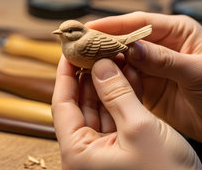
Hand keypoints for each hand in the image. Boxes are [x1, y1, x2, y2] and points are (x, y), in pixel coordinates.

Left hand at [52, 56, 201, 169]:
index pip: (62, 106)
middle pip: (81, 105)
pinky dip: (123, 97)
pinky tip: (129, 74)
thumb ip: (117, 94)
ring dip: (109, 83)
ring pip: (101, 109)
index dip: (66, 75)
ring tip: (114, 55)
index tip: (70, 51)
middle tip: (95, 48)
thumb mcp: (139, 127)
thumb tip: (100, 65)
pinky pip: (117, 117)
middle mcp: (87, 154)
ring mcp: (105, 152)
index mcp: (78, 154)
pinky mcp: (124, 149)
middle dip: (91, 75)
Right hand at [87, 12, 201, 167]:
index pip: (139, 22)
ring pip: (122, 61)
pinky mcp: (150, 89)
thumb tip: (132, 46)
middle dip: (101, 43)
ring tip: (77, 65)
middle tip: (75, 47)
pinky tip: (94, 84)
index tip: (87, 28)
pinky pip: (126, 81)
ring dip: (102, 63)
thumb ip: (167, 61)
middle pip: (125, 40)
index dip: (112, 24)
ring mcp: (155, 68)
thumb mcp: (201, 72)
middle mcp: (163, 46)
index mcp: (178, 32)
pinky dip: (110, 82)